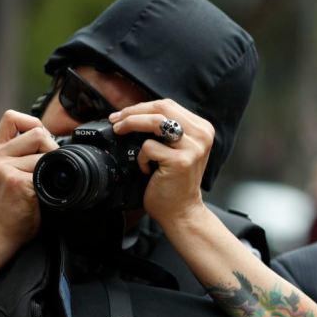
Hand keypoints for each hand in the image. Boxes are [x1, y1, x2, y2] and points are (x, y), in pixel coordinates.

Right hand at [0, 110, 58, 249]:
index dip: (32, 123)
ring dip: (50, 168)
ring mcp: (5, 168)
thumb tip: (45, 136)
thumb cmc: (7, 205)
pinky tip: (40, 194)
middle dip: (50, 146)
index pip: (11, 116)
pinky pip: (46, 171)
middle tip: (47, 166)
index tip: (39, 140)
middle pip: (37, 131)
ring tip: (40, 184)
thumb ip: (16, 152)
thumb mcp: (3, 171)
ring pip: (44, 153)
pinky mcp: (17, 181)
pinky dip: (50, 183)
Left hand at [109, 99, 214, 226]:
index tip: (121, 114)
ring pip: (155, 122)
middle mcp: (202, 135)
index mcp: (201, 128)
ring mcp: (193, 147)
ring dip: (131, 124)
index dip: (140, 107)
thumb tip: (132, 113)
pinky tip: (145, 169)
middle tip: (115, 120)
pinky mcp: (181, 161)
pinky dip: (141, 157)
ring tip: (119, 131)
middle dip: (132, 112)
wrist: (181, 211)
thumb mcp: (174, 149)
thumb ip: (163, 130)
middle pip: (161, 107)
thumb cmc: (173, 182)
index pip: (167, 105)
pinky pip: (150, 147)